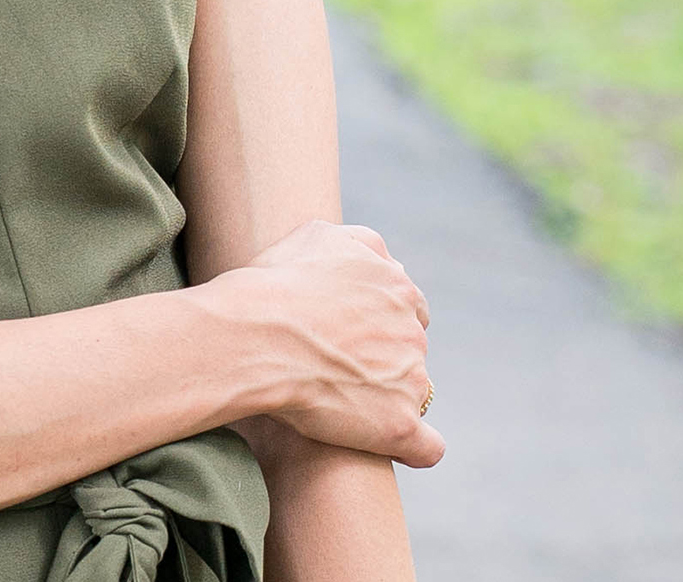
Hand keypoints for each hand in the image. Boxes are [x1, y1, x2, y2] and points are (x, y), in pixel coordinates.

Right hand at [217, 220, 442, 468]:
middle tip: (337, 362)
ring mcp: (411, 378)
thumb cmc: (273, 286)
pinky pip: (426, 447)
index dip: (378, 320)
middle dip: (382, 353)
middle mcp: (411, 330)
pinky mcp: (399, 424)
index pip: (407, 306)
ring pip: (413, 391)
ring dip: (386, 394)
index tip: (350, 332)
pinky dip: (413, 447)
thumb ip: (361, 244)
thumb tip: (383, 260)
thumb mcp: (319, 236)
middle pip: (410, 347)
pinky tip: (388, 443)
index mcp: (395, 285)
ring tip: (338, 398)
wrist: (255, 336)